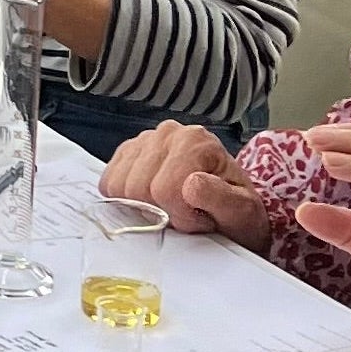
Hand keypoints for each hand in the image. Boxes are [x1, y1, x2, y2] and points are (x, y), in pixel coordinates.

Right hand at [101, 120, 273, 251]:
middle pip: (137, 187)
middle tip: (184, 213)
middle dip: (160, 210)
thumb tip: (192, 184)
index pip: (165, 189)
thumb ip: (221, 198)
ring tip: (170, 206)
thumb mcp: (242, 212)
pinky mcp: (127, 153)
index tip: (199, 218)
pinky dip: (125, 199)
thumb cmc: (235, 213)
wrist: (231, 211)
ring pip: (119, 186)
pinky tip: (152, 200)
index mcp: (196, 141)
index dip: (179, 214)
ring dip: (142, 206)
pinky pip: (108, 182)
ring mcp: (144, 140)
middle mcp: (168, 133)